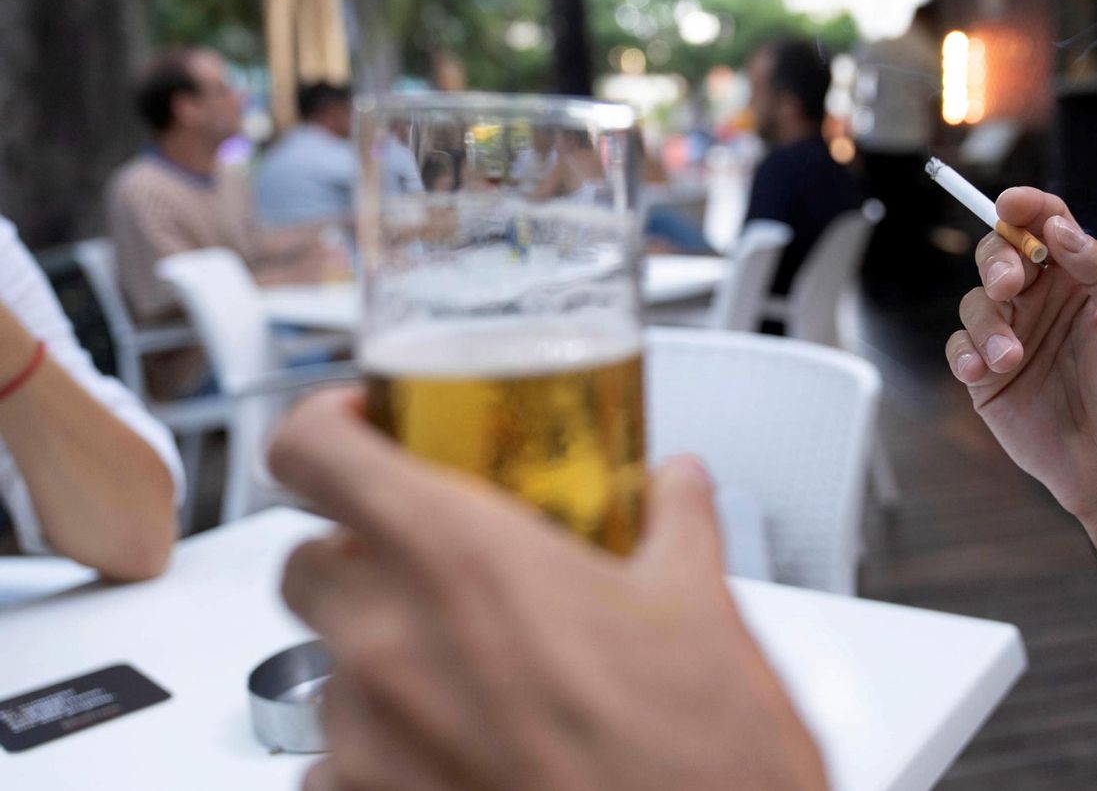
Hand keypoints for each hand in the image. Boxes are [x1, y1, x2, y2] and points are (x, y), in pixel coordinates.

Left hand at [271, 391, 826, 790]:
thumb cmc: (695, 757)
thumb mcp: (703, 611)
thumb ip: (678, 524)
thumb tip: (678, 485)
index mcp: (461, 559)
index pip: (312, 454)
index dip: (321, 428)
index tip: (358, 431)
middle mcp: (390, 643)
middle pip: (304, 564)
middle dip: (356, 556)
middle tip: (432, 568)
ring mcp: (366, 739)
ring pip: (325, 669)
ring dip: (380, 660)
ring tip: (471, 677)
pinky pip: (332, 766)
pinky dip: (380, 753)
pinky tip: (457, 751)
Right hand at [945, 187, 1096, 518]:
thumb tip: (1061, 229)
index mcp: (1079, 280)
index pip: (1046, 225)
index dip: (1027, 206)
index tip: (1011, 203)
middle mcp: (1041, 302)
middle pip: (1000, 253)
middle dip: (998, 261)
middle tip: (1012, 286)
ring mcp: (1010, 337)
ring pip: (976, 301)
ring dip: (987, 323)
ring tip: (1011, 358)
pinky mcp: (985, 376)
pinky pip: (959, 347)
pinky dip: (964, 353)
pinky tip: (982, 371)